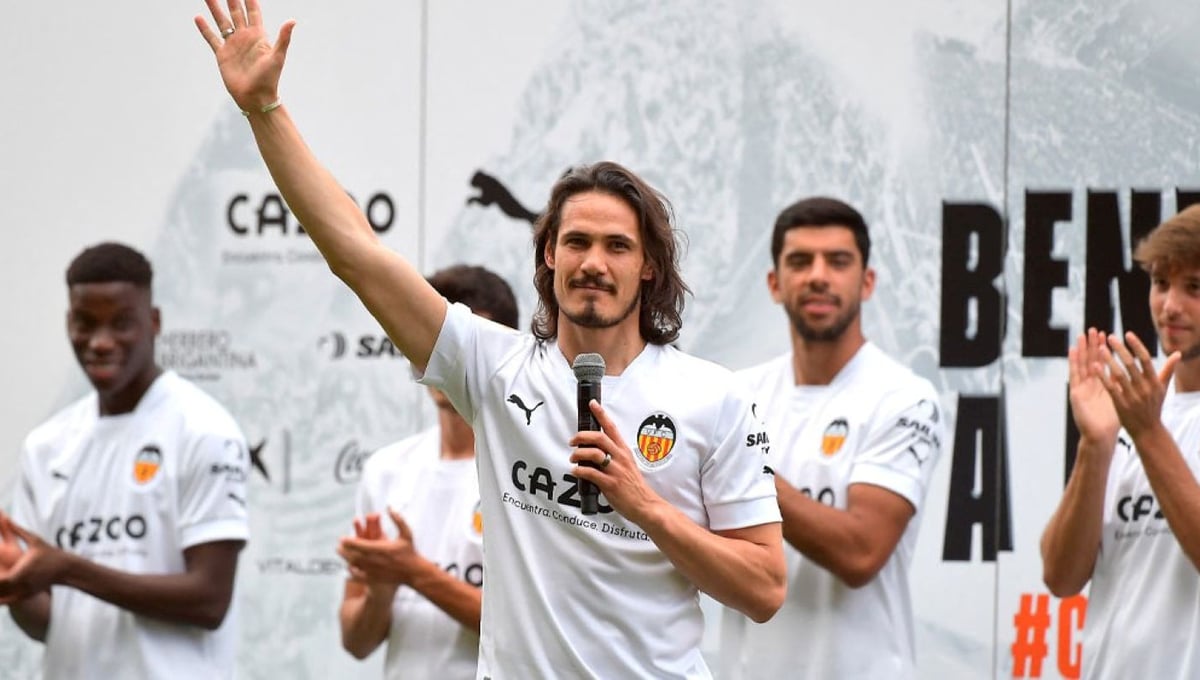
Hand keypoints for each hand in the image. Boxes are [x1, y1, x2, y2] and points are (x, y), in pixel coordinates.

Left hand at [0, 516, 69, 604]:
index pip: (0, 580)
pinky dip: (0, 601)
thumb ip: (18, 530)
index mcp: (21, 571)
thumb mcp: (35, 540)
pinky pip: (8, 602)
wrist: (66, 568)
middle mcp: (22, 584)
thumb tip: (6, 518)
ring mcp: (24, 591)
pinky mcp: (26, 595)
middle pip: (0, 589)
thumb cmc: (51, 553)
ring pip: (2, 598)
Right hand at [195, 0, 295, 111]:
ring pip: (222, 21)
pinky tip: (198, 18)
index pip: (252, 11)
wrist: (256, 98)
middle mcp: (244, 37)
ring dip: (215, 8)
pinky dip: (205, 29)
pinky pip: (212, 38)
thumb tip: (293, 21)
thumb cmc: (269, 79)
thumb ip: (283, 38)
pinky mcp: (222, 55)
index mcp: (258, 35)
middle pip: (236, 12)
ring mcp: (232, 45)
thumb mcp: (278, 57)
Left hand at [338, 508, 424, 588]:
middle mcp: (376, 560)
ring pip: (356, 565)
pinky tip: (349, 568)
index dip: (349, 542)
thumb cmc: (409, 552)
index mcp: (382, 548)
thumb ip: (398, 519)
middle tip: (338, 546)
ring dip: (346, 559)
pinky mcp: (375, 579)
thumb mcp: (406, 533)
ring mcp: (375, 571)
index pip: (361, 545)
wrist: (414, 572)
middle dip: (345, 550)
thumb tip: (389, 507)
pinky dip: (352, 572)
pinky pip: (360, 576)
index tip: (342, 538)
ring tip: (341, 554)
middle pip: (355, 555)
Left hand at [570, 401, 663, 525]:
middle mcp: (620, 458)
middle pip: (599, 438)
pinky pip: (591, 473)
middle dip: (582, 436)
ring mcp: (615, 470)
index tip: (592, 404)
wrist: (644, 504)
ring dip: (578, 454)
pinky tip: (575, 471)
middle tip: (573, 440)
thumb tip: (594, 452)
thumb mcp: (627, 464)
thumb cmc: (634, 486)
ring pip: (593, 454)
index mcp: (624, 451)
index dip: (601, 414)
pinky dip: (579, 470)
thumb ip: (613, 456)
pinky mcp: (610, 484)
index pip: (612, 428)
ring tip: (573, 458)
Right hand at [1068, 329, 1121, 444]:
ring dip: (1081, 349)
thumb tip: (1132, 371)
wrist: (1100, 435)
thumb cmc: (1112, 420)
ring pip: (1082, 364)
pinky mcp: (1075, 392)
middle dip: (1092, 345)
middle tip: (1094, 329)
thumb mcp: (1121, 398)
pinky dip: (1073, 362)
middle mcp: (1091, 384)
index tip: (1107, 335)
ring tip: (1082, 335)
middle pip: (1091, 360)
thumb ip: (1123, 384)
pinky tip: (1073, 350)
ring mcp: (1082, 387)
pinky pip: (1074, 374)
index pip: (1103, 362)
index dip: (1104, 349)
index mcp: (1102, 384)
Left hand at [1098, 331, 1180, 439]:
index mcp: (1155, 382)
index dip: (1137, 346)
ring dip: (1109, 360)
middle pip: (1131, 364)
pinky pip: (1111, 387)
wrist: (1148, 431)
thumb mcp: (1162, 389)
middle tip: (1110, 337)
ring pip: (1119, 374)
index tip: (1127, 334)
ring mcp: (1133, 397)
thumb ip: (1168, 370)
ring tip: (1099, 348)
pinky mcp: (1121, 404)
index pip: (1146, 360)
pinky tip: (1094, 366)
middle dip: (1120, 349)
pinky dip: (1103, 376)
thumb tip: (1177, 353)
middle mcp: (1145, 388)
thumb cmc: (1154, 406)